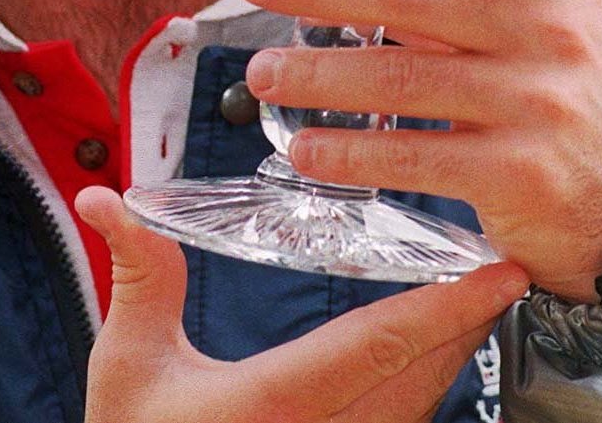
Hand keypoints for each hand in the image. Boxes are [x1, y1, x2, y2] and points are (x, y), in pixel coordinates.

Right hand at [76, 187, 526, 422]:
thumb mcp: (128, 365)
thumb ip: (137, 275)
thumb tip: (103, 199)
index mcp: (276, 404)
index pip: (382, 343)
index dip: (448, 306)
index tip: (498, 274)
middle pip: (420, 377)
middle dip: (465, 322)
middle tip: (498, 271)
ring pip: (418, 409)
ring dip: (448, 356)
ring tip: (474, 304)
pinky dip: (422, 389)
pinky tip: (426, 360)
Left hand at [238, 0, 601, 301]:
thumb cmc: (567, 89)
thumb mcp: (549, 18)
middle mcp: (554, 37)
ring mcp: (537, 107)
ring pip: (400, 80)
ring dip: (318, 75)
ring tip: (263, 72)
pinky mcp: (515, 176)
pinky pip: (412, 158)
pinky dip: (350, 153)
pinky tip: (304, 147)